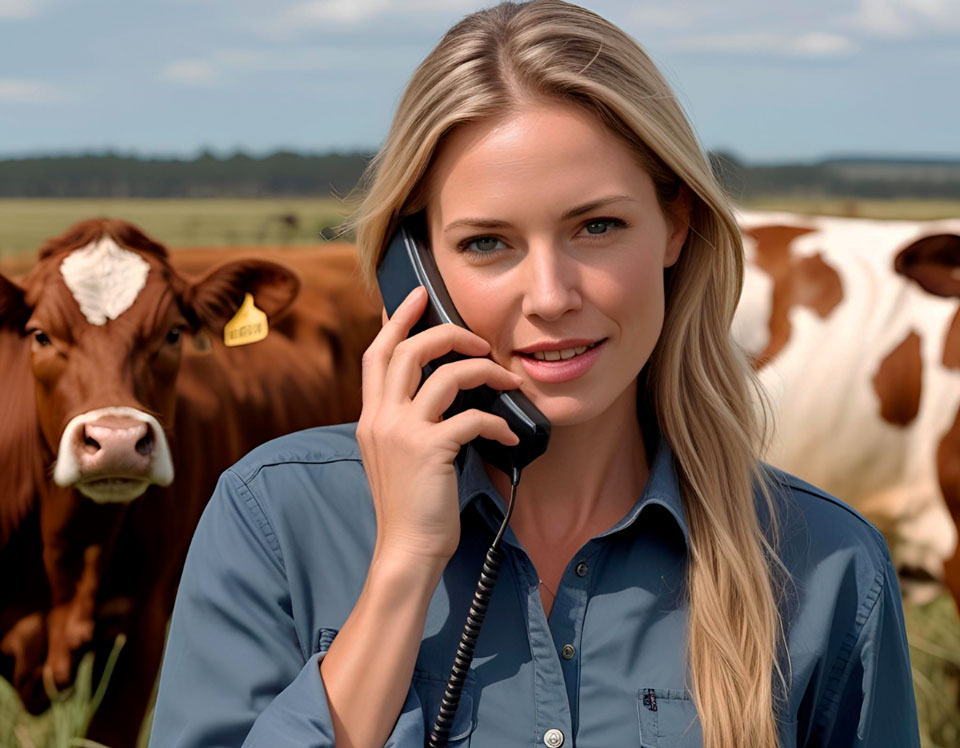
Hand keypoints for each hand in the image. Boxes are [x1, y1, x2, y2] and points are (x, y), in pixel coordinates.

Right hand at [357, 286, 521, 563]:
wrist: (406, 551)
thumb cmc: (410, 506)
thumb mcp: (397, 456)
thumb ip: (407, 422)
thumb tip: (440, 391)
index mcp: (371, 417)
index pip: (376, 353)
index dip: (395, 319)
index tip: (415, 295)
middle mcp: (380, 419)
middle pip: (407, 350)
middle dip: (446, 332)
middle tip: (477, 337)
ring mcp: (402, 434)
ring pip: (444, 375)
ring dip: (482, 371)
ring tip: (506, 380)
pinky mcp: (429, 452)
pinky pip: (472, 419)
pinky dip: (497, 422)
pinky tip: (509, 434)